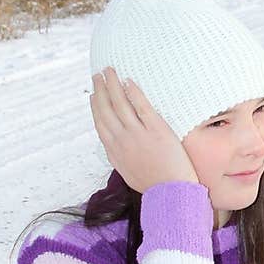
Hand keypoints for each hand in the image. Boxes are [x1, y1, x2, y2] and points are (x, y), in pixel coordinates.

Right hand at [89, 65, 199, 192]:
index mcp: (114, 151)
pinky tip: (129, 81)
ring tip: (109, 70)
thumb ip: (119, 157)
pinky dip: (133, 92)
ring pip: (120, 103)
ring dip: (112, 84)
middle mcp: (122, 140)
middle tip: (97, 74)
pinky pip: (141, 106)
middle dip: (100, 89)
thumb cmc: (153, 185)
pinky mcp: (156, 130)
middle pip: (106, 109)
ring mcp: (137, 134)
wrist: (171, 193)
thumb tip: (113, 146)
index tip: (93, 94)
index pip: (100, 123)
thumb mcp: (127, 172)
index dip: (95, 106)